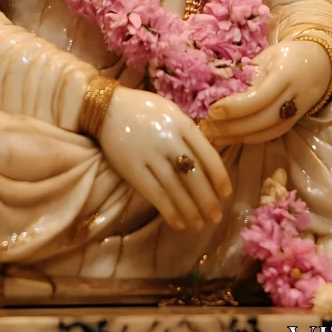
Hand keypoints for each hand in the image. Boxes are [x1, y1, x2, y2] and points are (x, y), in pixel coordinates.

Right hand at [98, 87, 231, 230]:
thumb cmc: (144, 110)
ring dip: (191, 210)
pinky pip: (155, 194)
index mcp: (182, 124)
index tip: (226, 194)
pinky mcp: (132, 169)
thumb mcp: (171, 113)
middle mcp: (169, 140)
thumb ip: (189, 133)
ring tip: (199, 224)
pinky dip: (170, 211)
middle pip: (194, 176)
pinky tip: (179, 222)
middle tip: (215, 217)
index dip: (219, 178)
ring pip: (176, 189)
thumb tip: (208, 161)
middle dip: (208, 200)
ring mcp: (150, 155)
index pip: (208, 156)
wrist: (106, 107)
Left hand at [201, 40, 331, 145]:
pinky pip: (270, 135)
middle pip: (262, 120)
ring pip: (266, 132)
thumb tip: (216, 88)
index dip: (235, 108)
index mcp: (286, 74)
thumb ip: (247, 72)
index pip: (259, 97)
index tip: (212, 110)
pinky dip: (248, 139)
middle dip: (231, 127)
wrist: (321, 64)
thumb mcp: (268, 55)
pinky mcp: (294, 124)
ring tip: (211, 136)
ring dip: (236, 137)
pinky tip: (229, 138)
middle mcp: (294, 96)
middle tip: (206, 127)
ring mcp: (297, 113)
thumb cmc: (287, 55)